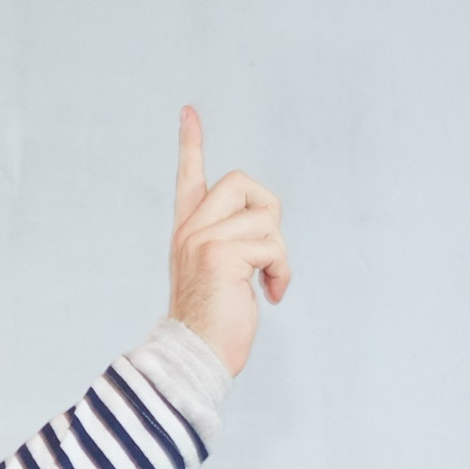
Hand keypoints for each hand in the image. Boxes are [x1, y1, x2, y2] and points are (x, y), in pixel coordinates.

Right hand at [167, 106, 289, 376]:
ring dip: (279, 254)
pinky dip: (281, 273)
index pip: (189, 177)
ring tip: (267, 283)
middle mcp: (192, 228)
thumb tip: (264, 223)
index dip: (191, 143)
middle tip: (267, 253)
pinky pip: (272, 246)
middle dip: (269, 212)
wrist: (195, 356)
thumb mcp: (219, 273)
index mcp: (188, 230)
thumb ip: (231, 241)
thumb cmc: (213, 324)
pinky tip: (270, 294)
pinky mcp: (221, 255)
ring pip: (265, 217)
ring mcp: (204, 239)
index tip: (190, 112)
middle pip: (242, 181)